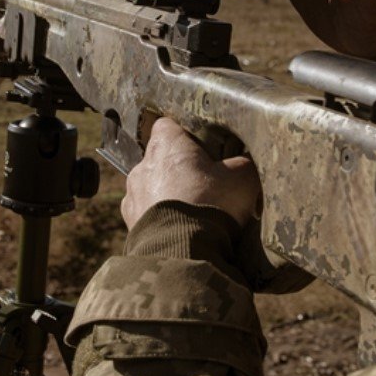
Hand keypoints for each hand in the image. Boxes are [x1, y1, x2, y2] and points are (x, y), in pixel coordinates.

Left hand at [121, 118, 260, 229]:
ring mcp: (132, 195)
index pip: (168, 125)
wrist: (180, 251)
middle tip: (205, 186)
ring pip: (151, 188)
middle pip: (160, 158)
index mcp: (166, 144)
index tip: (203, 148)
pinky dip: (159, 221)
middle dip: (179, 170)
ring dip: (166, 196)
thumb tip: (246, 162)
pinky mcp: (130, 224)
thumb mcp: (243, 177)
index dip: (186, 134)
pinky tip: (179, 231)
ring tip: (192, 213)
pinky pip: (146, 215)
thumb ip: (243, 163)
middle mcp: (142, 165)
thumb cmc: (210, 203)